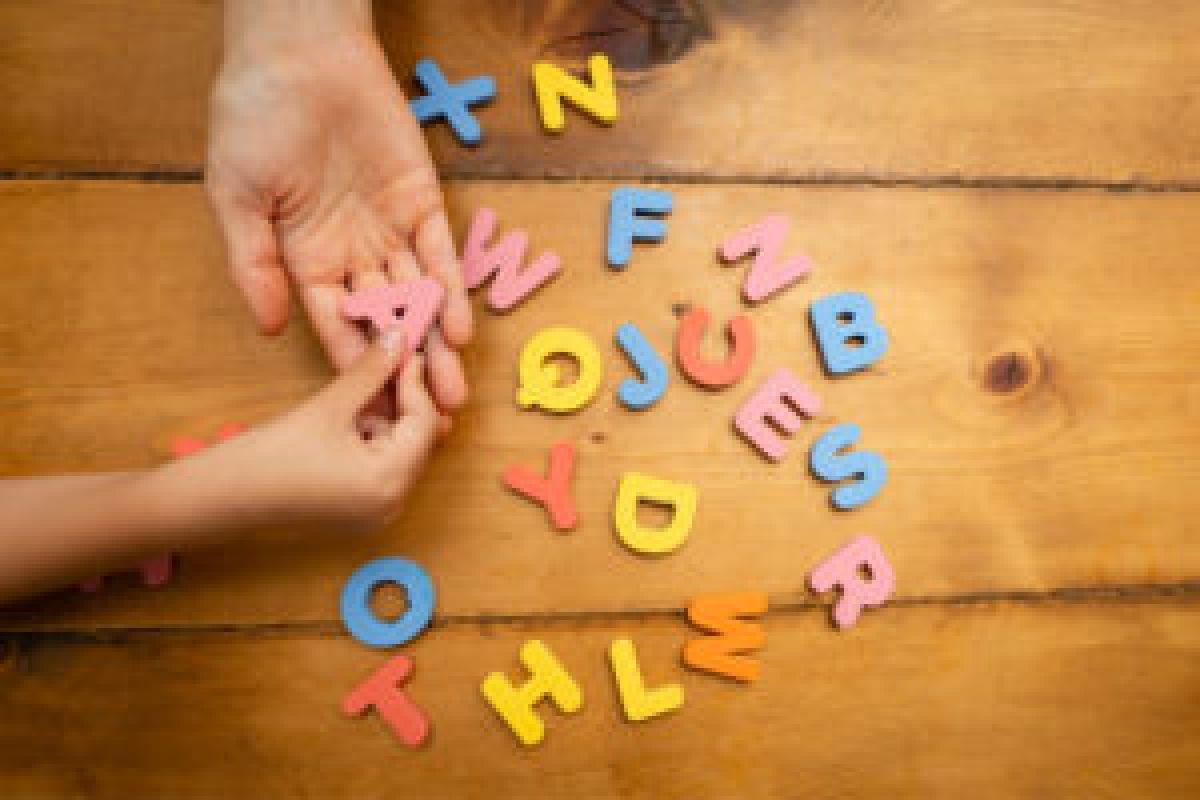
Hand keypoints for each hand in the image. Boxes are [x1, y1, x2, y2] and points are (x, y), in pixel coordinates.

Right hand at [178, 329, 440, 531]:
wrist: (222, 496)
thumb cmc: (269, 457)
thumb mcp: (328, 406)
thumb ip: (369, 372)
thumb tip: (398, 339)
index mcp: (388, 483)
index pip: (424, 424)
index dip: (416, 382)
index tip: (408, 348)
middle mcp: (392, 504)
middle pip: (418, 440)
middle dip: (404, 399)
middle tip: (391, 359)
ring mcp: (377, 511)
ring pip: (400, 450)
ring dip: (387, 416)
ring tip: (364, 384)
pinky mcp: (360, 509)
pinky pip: (382, 465)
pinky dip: (373, 436)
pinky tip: (351, 413)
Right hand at [206, 5, 469, 410]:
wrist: (297, 54)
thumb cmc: (254, 120)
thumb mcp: (236, 199)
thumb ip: (254, 266)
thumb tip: (266, 330)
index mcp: (305, 260)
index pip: (337, 326)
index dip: (356, 368)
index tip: (374, 415)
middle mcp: (352, 253)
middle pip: (387, 322)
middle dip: (407, 369)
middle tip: (430, 418)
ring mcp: (389, 229)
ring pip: (419, 297)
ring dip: (437, 343)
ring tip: (452, 391)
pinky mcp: (421, 200)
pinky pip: (440, 253)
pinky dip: (451, 290)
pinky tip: (460, 331)